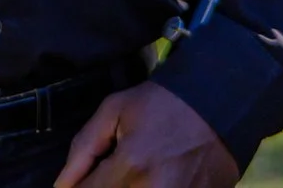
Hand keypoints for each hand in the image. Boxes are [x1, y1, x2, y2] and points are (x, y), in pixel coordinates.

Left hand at [53, 83, 239, 187]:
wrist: (221, 104)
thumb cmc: (164, 103)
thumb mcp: (115, 111)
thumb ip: (82, 150)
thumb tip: (60, 187)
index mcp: (131, 166)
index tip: (82, 181)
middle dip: (102, 187)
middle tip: (115, 169)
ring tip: (131, 173)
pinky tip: (149, 177)